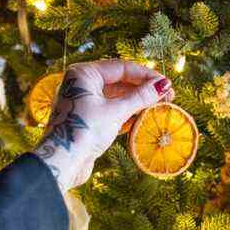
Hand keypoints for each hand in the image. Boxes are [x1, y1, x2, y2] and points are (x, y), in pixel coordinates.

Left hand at [34, 59, 173, 191]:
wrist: (62, 163)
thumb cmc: (84, 131)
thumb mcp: (116, 112)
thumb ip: (140, 97)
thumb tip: (163, 85)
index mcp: (84, 74)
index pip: (121, 67)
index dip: (146, 75)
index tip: (167, 84)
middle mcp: (82, 84)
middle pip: (120, 80)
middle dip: (144, 88)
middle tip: (168, 96)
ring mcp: (84, 101)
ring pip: (117, 96)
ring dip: (138, 101)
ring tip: (160, 106)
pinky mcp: (89, 118)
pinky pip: (112, 109)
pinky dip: (128, 112)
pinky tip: (145, 117)